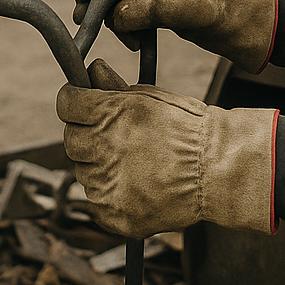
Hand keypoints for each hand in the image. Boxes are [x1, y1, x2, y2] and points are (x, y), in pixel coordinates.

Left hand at [57, 60, 276, 238]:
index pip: (66, 104)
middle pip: (71, 140)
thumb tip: (92, 69)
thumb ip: (114, 86)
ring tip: (135, 164)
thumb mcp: (151, 97)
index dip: (75, 102)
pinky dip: (112, 195)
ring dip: (100, 167)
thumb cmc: (188, 128)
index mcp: (107, 114)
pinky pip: (98, 202)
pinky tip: (138, 186)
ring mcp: (106, 185)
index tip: (82, 105)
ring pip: (84, 173)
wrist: (218, 170)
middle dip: (87, 136)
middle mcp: (101, 149)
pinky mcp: (113, 214)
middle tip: (114, 138)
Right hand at [74, 0, 276, 71]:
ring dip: (119, 22)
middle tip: (87, 25)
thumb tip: (115, 17)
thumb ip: (146, 8)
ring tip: (132, 43)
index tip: (81, 1)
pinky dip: (129, 27)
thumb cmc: (212, 5)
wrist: (234, 19)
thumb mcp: (179, 6)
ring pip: (120, 0)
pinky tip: (137, 44)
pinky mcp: (155, 0)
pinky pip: (131, 12)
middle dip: (104, 6)